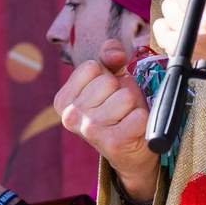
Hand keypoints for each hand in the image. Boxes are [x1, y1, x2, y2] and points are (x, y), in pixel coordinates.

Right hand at [55, 39, 155, 201]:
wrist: (130, 151)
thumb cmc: (118, 111)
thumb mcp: (110, 80)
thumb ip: (109, 58)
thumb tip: (115, 53)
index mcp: (63, 100)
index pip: (91, 66)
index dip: (105, 76)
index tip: (104, 94)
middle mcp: (70, 116)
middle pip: (108, 81)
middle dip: (119, 91)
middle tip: (117, 109)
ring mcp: (90, 130)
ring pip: (125, 97)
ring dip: (132, 106)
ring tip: (125, 119)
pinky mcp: (113, 142)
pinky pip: (139, 115)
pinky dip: (142, 120)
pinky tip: (133, 130)